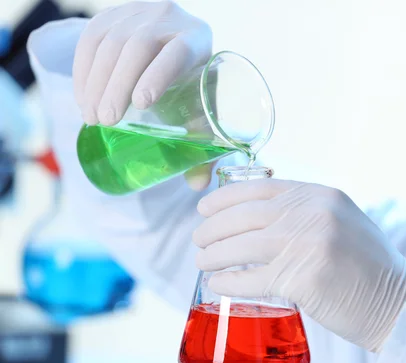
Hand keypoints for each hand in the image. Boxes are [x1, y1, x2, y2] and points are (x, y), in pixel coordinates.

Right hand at [73, 0, 213, 189]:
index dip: (158, 75)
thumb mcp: (205, 106)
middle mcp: (170, 18)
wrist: (180, 41)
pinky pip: (90, 37)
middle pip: (138, 47)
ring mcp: (138, 12)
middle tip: (105, 121)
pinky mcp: (113, 14)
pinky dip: (83, 69)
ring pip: (110, 42)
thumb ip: (206, 145)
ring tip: (91, 116)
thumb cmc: (196, 85)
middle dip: (117, 86)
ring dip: (95, 82)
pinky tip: (82, 96)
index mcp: (199, 39)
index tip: (142, 104)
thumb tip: (198, 185)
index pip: (177, 53)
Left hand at [193, 179, 405, 351]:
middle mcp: (313, 213)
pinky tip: (217, 283)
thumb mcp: (342, 221)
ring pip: (241, 245)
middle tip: (199, 240)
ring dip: (213, 254)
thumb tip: (259, 214)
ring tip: (202, 261)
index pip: (259, 188)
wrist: (398, 303)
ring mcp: (307, 244)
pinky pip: (251, 278)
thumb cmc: (368, 266)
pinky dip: (228, 281)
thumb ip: (307, 212)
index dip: (224, 198)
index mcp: (321, 194)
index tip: (204, 208)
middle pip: (244, 216)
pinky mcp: (302, 279)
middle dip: (212, 228)